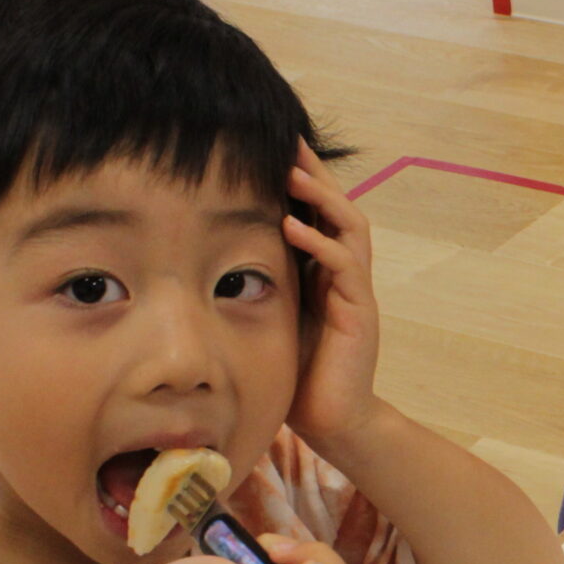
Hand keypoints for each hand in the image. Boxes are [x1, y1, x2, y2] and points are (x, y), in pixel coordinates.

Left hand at [283, 142, 382, 450]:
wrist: (334, 422)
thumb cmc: (297, 375)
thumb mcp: (269, 318)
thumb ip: (255, 285)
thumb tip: (204, 255)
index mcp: (324, 272)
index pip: (318, 212)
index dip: (299, 179)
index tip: (271, 147)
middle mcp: (345, 275)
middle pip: (339, 207)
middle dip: (314, 173)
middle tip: (288, 141)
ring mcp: (356, 292)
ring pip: (350, 228)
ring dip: (321, 199)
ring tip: (292, 175)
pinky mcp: (360, 313)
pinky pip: (344, 267)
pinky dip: (321, 243)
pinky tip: (294, 227)